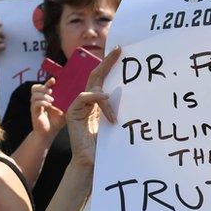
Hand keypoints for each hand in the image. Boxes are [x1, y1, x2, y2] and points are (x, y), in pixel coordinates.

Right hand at [30, 78, 65, 136]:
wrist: (49, 133)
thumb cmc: (57, 121)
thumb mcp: (65, 109)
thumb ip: (69, 102)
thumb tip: (80, 94)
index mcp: (45, 98)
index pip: (43, 86)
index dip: (48, 82)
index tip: (54, 80)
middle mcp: (38, 100)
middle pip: (34, 87)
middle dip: (42, 87)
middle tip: (51, 91)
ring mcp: (35, 106)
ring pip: (34, 95)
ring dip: (43, 95)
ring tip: (52, 100)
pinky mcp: (34, 112)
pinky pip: (35, 104)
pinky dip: (42, 102)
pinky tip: (49, 105)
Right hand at [66, 47, 119, 166]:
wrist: (91, 160)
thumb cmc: (104, 144)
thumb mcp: (116, 122)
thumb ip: (119, 108)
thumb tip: (138, 94)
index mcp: (97, 102)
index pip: (103, 78)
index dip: (110, 64)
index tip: (121, 52)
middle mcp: (87, 101)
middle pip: (96, 77)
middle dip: (107, 63)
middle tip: (118, 51)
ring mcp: (79, 105)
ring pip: (93, 89)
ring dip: (106, 98)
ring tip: (114, 115)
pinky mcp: (72, 112)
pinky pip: (83, 97)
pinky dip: (96, 97)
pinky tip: (106, 100)